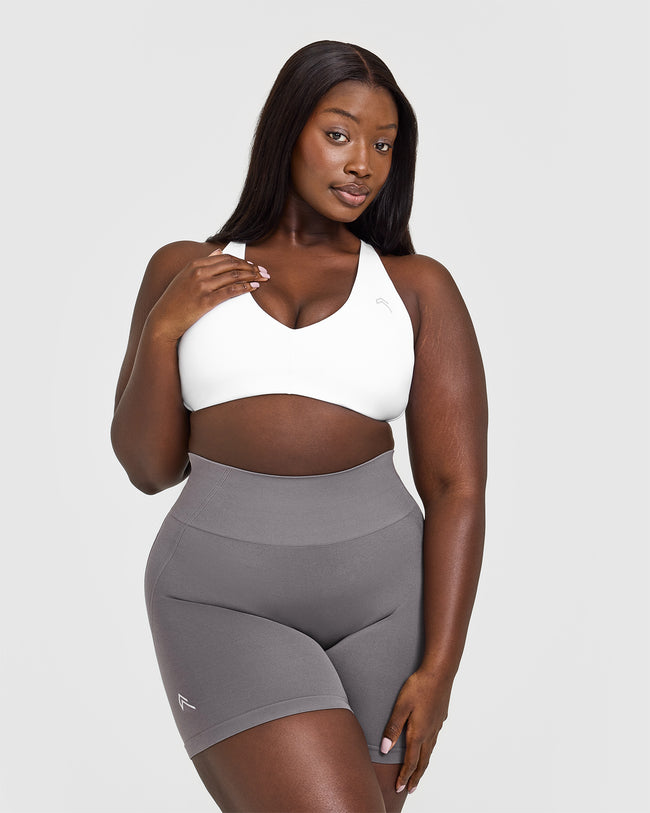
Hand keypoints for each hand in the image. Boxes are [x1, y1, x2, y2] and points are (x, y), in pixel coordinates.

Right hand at [146, 248, 270, 341]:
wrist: (163, 320)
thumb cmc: (175, 300)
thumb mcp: (186, 276)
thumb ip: (203, 263)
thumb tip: (218, 252)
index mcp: (195, 264)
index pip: (225, 258)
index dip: (243, 261)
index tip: (254, 266)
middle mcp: (199, 272)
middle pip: (232, 265)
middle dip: (251, 267)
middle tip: (264, 272)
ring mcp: (202, 286)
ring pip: (234, 276)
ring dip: (252, 276)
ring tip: (263, 279)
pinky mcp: (205, 301)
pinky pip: (230, 291)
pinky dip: (245, 287)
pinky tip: (254, 288)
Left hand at [380, 668, 453, 794]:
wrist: (440, 673)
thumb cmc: (418, 687)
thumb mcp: (401, 706)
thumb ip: (393, 727)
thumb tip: (386, 749)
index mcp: (418, 733)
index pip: (411, 761)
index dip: (405, 776)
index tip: (400, 788)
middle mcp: (429, 733)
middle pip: (423, 761)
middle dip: (415, 777)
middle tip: (410, 790)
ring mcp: (437, 726)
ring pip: (430, 752)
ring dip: (423, 765)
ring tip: (418, 773)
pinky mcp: (441, 718)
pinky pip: (434, 741)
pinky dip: (429, 751)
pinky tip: (428, 746)